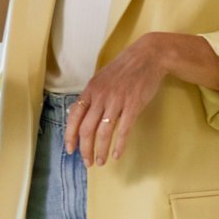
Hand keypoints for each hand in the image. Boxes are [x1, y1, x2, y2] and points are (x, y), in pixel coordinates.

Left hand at [64, 34, 175, 166]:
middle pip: (86, 129)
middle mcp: (101, 96)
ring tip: (100, 162)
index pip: (74, 116)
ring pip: (103, 132)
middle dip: (84, 149)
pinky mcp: (133, 105)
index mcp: (91, 90)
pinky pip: (123, 130)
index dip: (70, 135)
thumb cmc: (125, 68)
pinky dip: (119, 145)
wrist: (148, 56)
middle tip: (87, 162)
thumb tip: (82, 113)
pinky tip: (116, 155)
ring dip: (100, 150)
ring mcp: (117, 101)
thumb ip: (93, 96)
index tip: (70, 149)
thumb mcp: (102, 78)